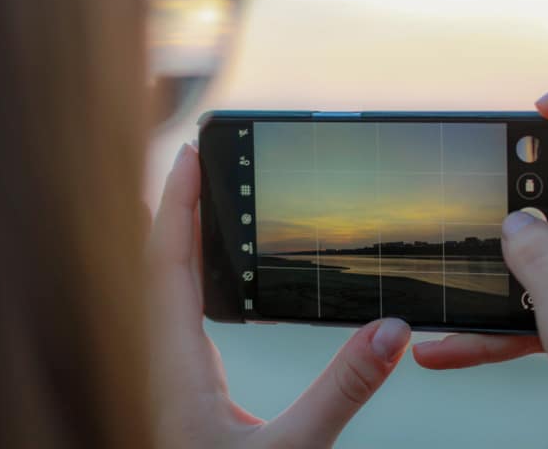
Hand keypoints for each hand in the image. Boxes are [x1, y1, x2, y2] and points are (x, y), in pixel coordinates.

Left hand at [146, 144, 410, 447]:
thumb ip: (343, 391)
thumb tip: (390, 334)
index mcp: (176, 366)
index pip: (167, 262)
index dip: (177, 203)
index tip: (190, 156)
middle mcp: (163, 359)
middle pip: (158, 261)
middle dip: (176, 204)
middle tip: (201, 161)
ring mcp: (169, 370)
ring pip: (162, 284)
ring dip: (178, 234)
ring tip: (204, 197)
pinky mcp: (184, 381)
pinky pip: (176, 307)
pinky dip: (189, 268)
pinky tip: (212, 268)